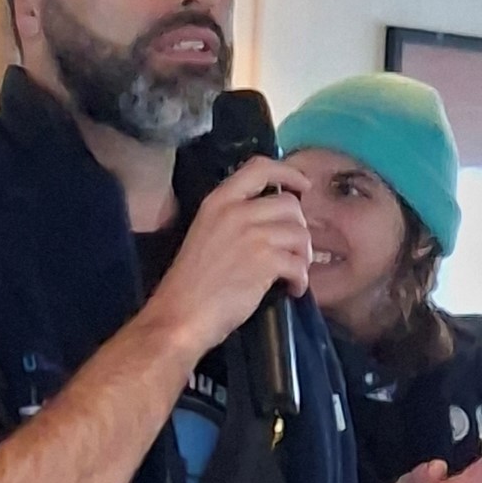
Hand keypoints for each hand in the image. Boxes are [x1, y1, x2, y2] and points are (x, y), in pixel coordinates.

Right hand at [142, 157, 312, 362]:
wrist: (180, 315)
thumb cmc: (189, 282)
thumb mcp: (206, 234)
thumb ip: (234, 219)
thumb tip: (272, 219)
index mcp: (217, 202)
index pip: (259, 167)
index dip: (288, 173)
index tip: (302, 186)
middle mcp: (236, 212)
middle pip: (290, 204)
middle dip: (299, 228)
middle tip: (292, 250)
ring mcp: (252, 235)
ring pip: (300, 234)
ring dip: (303, 256)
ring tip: (292, 273)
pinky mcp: (265, 261)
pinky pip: (300, 264)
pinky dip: (301, 280)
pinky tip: (291, 289)